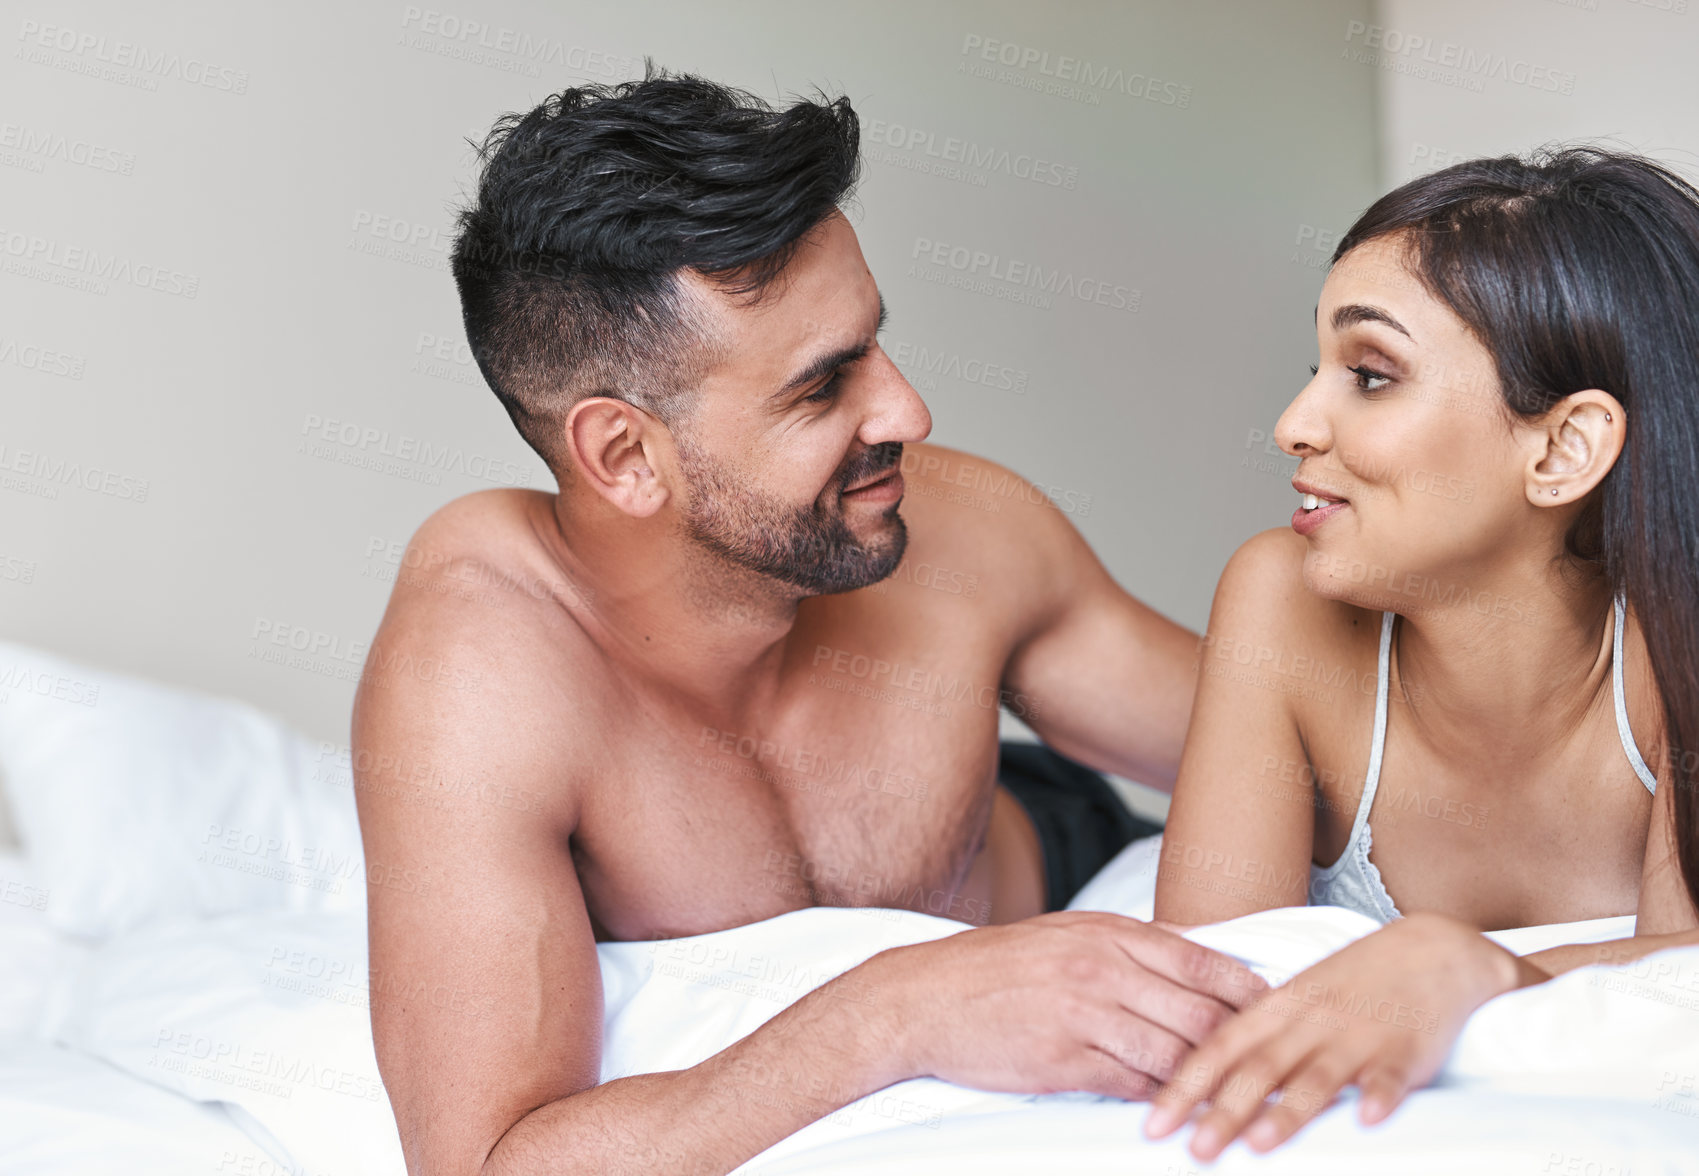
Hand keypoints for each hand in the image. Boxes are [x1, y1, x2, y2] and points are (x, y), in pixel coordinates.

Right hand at [868, 911, 1268, 1099]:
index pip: (1200, 960)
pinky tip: (1173, 1106)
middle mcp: (1100, 968)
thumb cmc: (995, 969)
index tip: (1276, 1009)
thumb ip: (1123, 949)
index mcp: (1105, 933)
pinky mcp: (1063, 1060)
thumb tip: (1187, 963)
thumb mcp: (1064, 937)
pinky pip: (1132, 1082)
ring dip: (1206, 1077)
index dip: (1246, 989)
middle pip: (1199, 1010)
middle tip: (1267, 1062)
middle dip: (1240, 1041)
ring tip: (1232, 1095)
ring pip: (1173, 1050)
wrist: (925, 997)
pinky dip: (1160, 1096)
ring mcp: (1082, 1014)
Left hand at [1143, 912, 1525, 1159]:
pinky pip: (1391, 1075)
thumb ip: (1251, 1032)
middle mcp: (1311, 1022)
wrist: (1429, 950)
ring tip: (1260, 1144)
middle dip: (1225, 1111)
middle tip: (1195, 1150)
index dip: (1185, 1085)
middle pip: (1261, 1069)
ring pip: (1318, 1076)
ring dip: (1289, 1111)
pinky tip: (1367, 1118)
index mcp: (1278, 1008)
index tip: (1154, 1123)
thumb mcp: (1293, 996)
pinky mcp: (1406, 1050)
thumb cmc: (1352, 982)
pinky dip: (1379, 1095)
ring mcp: (1358, 1036)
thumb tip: (1195, 1066)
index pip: (1220, 1047)